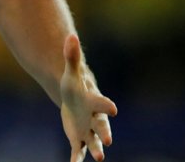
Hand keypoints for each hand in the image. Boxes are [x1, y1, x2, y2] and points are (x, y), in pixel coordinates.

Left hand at [60, 33, 116, 161]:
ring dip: (96, 149)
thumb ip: (71, 56)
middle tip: (108, 140)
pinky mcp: (78, 139)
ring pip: (94, 142)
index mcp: (94, 103)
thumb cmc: (75, 87)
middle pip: (101, 126)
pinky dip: (76, 158)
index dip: (106, 106)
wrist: (75, 101)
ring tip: (99, 158)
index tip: (113, 108)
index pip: (102, 104)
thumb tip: (70, 35)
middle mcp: (95, 119)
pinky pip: (78, 151)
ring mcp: (88, 131)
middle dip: (105, 133)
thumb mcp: (70, 73)